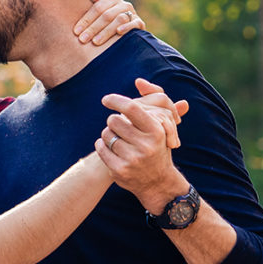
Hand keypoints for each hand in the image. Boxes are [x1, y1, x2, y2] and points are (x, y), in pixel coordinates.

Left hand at [74, 0, 144, 45]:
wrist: (124, 27)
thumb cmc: (104, 18)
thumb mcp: (97, 7)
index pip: (97, 8)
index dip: (86, 19)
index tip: (76, 31)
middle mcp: (122, 4)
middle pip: (106, 15)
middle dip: (93, 28)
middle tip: (83, 39)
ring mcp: (132, 13)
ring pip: (119, 20)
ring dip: (106, 31)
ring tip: (95, 42)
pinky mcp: (139, 23)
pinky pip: (134, 24)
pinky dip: (127, 27)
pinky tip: (118, 32)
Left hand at [95, 82, 189, 209]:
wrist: (158, 182)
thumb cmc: (157, 146)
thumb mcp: (162, 125)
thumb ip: (154, 100)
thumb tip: (139, 81)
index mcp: (157, 131)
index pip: (131, 108)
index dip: (116, 100)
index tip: (106, 99)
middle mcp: (146, 146)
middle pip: (114, 121)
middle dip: (114, 122)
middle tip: (119, 127)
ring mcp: (132, 159)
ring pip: (106, 134)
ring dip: (108, 134)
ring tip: (117, 140)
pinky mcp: (120, 170)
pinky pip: (101, 148)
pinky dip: (101, 146)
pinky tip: (109, 148)